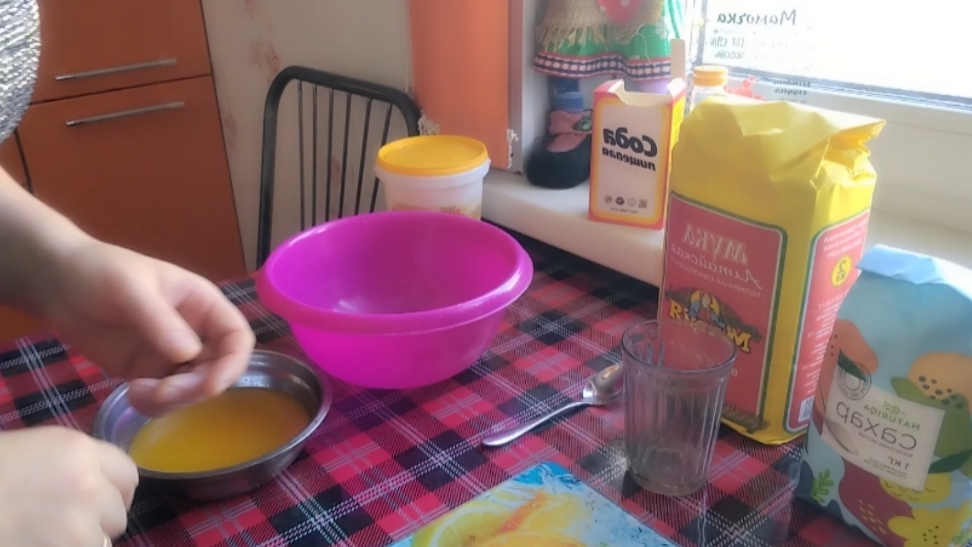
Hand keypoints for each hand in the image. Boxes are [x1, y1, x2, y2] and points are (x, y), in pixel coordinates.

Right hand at [0, 426, 138, 545]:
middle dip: (97, 522)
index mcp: (78, 450)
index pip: (128, 475)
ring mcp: (75, 527)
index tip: (99, 502)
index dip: (114, 491)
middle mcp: (87, 485)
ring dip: (80, 543)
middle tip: (64, 525)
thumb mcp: (31, 452)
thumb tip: (99, 488)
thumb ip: (71, 466)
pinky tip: (34, 542)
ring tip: (44, 535)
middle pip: (118, 514)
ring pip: (101, 544)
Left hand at [40, 240, 254, 415]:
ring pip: (193, 389)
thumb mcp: (131, 289)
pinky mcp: (147, 372)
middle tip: (160, 393)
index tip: (210, 385)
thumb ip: (160, 320)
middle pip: (218, 370)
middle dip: (195, 388)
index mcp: (203, 304)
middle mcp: (195, 331)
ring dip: (174, 400)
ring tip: (138, 392)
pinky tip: (131, 394)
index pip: (237, 337)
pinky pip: (165, 397)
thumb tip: (189, 354)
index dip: (232, 363)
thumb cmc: (100, 271)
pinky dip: (155, 405)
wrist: (57, 281)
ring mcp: (171, 354)